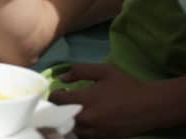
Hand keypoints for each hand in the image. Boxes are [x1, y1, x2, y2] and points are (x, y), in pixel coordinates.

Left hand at [50, 64, 164, 137]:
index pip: (56, 100)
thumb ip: (80, 71)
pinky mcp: (103, 138)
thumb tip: (62, 78)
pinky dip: (79, 130)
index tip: (60, 91)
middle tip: (62, 103)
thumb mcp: (103, 71)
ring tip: (71, 113)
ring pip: (70, 129)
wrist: (150, 107)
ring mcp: (94, 131)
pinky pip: (83, 136)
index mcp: (84, 100)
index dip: (53, 94)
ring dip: (66, 121)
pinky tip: (83, 121)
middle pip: (59, 116)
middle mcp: (86, 118)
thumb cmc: (126, 86)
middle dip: (57, 109)